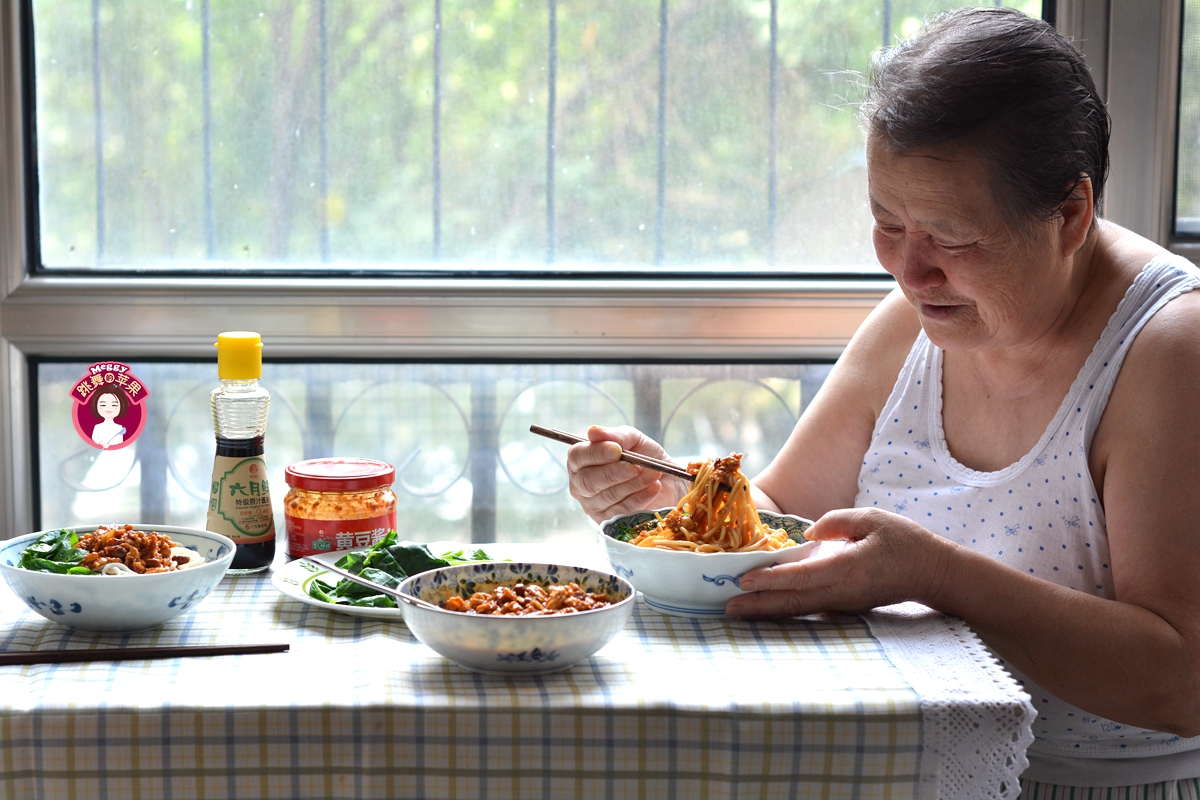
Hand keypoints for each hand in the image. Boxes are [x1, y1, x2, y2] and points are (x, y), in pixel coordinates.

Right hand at [567, 425, 687, 522]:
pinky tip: (654, 487)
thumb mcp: (633, 439)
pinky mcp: (609, 521)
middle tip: (636, 466)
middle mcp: (581, 484)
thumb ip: (615, 435)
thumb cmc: (645, 457)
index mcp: (581, 461)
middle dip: (614, 473)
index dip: (595, 453)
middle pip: (588, 481)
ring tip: (653, 473)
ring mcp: (593, 506)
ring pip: (608, 496)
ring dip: (633, 483)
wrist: (668, 480)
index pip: (577, 457)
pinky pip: (623, 510)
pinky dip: (641, 497)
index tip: (617, 450)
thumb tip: (592, 431)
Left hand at [725, 508, 953, 617]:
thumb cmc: (905, 541)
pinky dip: (786, 609)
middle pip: (793, 602)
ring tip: (738, 611)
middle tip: (726, 608)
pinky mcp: (846, 606)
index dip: (771, 580)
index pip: (801, 577)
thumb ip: (836, 522)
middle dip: (759, 606)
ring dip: (768, 611)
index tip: (744, 580)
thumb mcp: (871, 518)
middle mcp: (842, 592)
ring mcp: (844, 603)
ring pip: (799, 609)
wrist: (934, 573)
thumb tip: (809, 534)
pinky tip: (767, 607)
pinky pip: (810, 609)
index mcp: (847, 569)